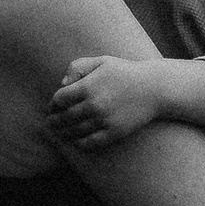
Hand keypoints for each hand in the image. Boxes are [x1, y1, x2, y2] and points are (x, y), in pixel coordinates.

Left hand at [46, 55, 161, 151]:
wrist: (153, 88)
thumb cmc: (125, 72)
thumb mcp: (101, 61)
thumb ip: (77, 67)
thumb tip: (62, 84)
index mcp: (87, 86)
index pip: (59, 99)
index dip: (53, 103)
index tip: (53, 106)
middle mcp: (93, 105)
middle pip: (64, 117)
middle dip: (54, 121)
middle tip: (50, 123)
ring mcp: (103, 120)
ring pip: (75, 131)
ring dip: (64, 133)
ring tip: (60, 133)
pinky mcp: (114, 132)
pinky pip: (91, 142)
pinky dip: (80, 144)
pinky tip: (77, 142)